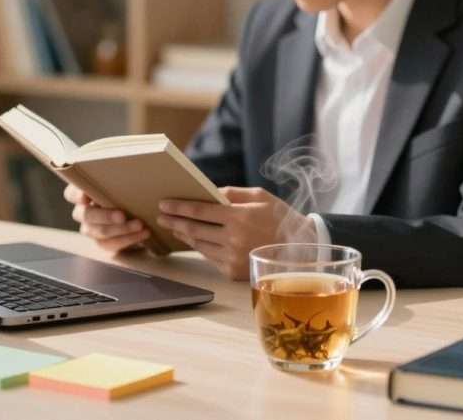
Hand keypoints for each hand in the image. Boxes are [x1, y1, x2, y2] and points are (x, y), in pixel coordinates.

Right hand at [63, 184, 149, 252]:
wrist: (141, 214)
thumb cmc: (127, 191)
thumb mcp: (122, 183)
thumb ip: (117, 179)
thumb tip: (125, 162)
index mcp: (82, 195)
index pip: (71, 194)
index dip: (76, 196)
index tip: (86, 197)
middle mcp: (83, 213)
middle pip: (86, 216)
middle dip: (104, 216)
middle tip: (122, 215)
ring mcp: (92, 231)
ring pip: (99, 232)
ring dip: (121, 229)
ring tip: (140, 224)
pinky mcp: (104, 244)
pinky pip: (111, 245)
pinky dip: (129, 239)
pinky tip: (144, 233)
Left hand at [157, 187, 311, 280]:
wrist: (302, 249)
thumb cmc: (280, 217)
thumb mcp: (259, 196)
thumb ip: (232, 193)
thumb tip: (208, 191)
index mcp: (239, 217)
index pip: (200, 210)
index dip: (179, 206)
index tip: (164, 203)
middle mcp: (234, 239)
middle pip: (194, 229)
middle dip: (175, 221)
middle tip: (161, 216)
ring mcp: (233, 258)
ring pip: (199, 245)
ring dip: (184, 235)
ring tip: (174, 226)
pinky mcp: (233, 271)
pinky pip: (210, 257)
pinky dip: (200, 247)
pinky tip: (192, 239)